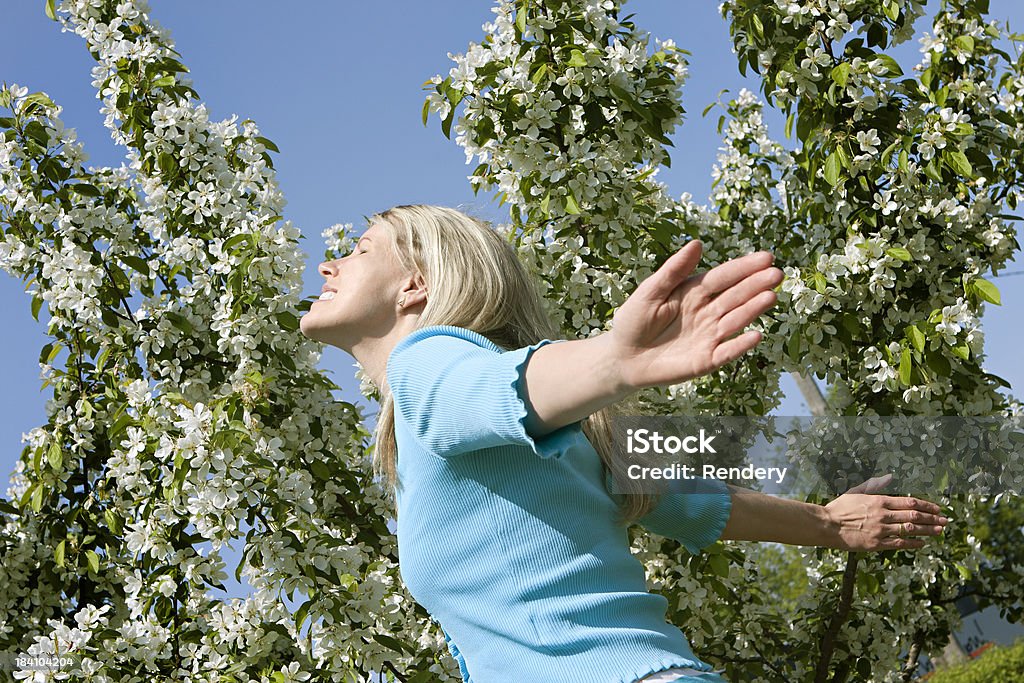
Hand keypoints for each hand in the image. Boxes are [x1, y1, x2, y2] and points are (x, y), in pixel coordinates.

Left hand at [608, 240, 783, 390]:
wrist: (622, 357)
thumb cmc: (634, 320)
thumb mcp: (650, 291)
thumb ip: (673, 270)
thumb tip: (697, 243)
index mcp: (695, 292)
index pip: (724, 277)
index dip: (744, 267)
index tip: (766, 258)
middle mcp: (707, 312)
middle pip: (735, 296)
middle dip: (756, 285)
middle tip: (777, 274)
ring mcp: (709, 336)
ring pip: (735, 321)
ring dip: (753, 310)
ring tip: (770, 297)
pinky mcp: (706, 360)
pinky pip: (726, 352)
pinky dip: (740, 345)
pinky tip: (755, 335)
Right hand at [823, 475, 949, 550]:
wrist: (827, 525)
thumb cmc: (840, 507)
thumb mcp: (857, 491)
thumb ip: (875, 485)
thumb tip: (889, 477)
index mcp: (879, 501)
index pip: (909, 503)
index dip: (926, 506)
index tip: (938, 509)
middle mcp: (883, 515)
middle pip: (914, 517)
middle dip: (932, 518)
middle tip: (945, 521)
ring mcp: (881, 530)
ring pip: (910, 530)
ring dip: (927, 531)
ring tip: (939, 532)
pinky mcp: (876, 544)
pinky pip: (899, 543)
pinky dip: (913, 543)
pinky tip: (922, 543)